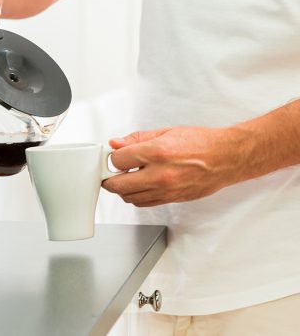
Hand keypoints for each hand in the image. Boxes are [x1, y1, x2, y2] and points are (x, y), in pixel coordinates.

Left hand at [103, 126, 251, 206]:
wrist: (226, 158)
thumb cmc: (201, 143)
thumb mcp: (165, 132)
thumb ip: (137, 139)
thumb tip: (115, 143)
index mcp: (157, 152)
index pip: (118, 161)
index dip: (112, 158)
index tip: (114, 156)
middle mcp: (160, 174)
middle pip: (118, 185)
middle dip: (109, 178)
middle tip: (110, 171)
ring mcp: (166, 190)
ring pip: (129, 197)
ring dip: (122, 189)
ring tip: (127, 177)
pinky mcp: (171, 199)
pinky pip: (144, 204)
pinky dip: (136, 196)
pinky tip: (140, 185)